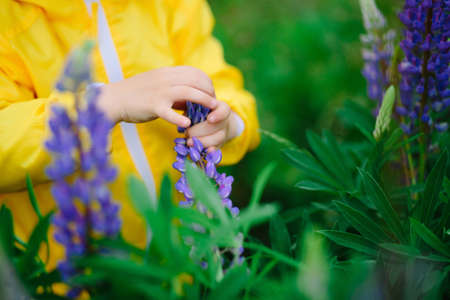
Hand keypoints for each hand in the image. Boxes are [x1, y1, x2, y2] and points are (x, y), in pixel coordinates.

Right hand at [97, 66, 217, 126]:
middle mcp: (166, 79)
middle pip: (196, 81)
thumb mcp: (158, 85)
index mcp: (167, 72)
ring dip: (204, 101)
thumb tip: (191, 97)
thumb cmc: (137, 94)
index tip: (210, 95)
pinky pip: (170, 113)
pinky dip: (180, 119)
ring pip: (189, 93)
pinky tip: (187, 125)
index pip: (195, 72)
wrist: (113, 98)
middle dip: (209, 93)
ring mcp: (160, 92)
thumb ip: (174, 88)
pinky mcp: (153, 106)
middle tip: (213, 106)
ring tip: (212, 111)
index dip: (207, 83)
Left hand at [186, 100, 241, 149]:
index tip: (209, 119)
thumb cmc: (202, 111)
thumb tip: (185, 115)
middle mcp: (225, 121)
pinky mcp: (219, 145)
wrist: (213, 122)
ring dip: (202, 142)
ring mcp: (223, 134)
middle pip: (216, 127)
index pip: (224, 111)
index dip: (218, 115)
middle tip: (188, 133)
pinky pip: (215, 150)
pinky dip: (207, 152)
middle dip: (200, 131)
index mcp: (221, 108)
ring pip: (217, 139)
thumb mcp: (198, 105)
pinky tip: (199, 152)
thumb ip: (193, 107)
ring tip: (189, 142)